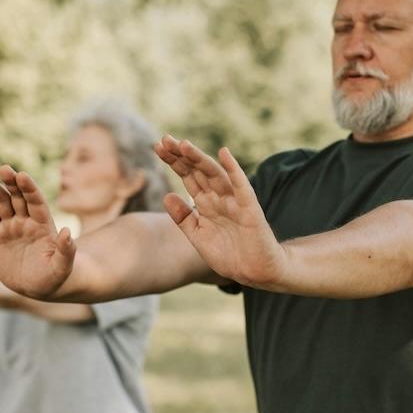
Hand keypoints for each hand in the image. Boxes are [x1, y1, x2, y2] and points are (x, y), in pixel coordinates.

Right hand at [0, 166, 74, 298]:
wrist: (35, 287)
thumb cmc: (53, 277)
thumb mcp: (62, 267)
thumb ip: (66, 250)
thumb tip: (67, 232)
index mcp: (43, 225)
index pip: (36, 202)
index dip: (29, 189)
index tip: (22, 175)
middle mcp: (27, 221)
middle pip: (18, 197)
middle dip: (11, 183)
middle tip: (4, 168)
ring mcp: (11, 226)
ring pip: (1, 202)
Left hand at [154, 136, 286, 287]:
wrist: (255, 272)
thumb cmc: (228, 254)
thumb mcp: (198, 236)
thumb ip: (183, 218)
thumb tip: (166, 195)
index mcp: (206, 203)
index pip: (188, 176)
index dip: (174, 161)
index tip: (157, 146)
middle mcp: (219, 198)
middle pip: (198, 171)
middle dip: (182, 156)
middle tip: (165, 140)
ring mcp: (234, 201)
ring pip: (215, 175)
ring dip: (200, 159)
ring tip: (184, 145)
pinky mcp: (249, 209)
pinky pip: (241, 187)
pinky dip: (234, 170)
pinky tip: (224, 154)